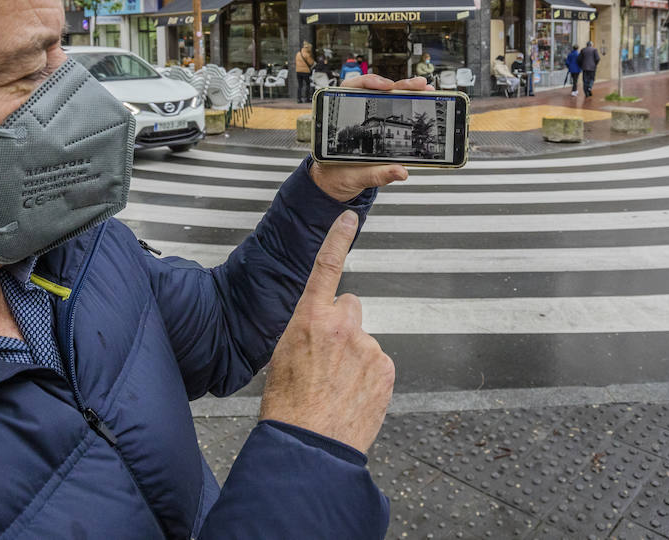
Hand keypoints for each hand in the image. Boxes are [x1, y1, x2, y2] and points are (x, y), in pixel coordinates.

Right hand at [259, 211, 393, 453]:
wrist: (308, 449)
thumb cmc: (288, 407)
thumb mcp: (282, 357)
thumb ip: (306, 332)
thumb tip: (318, 330)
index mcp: (310, 319)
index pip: (326, 267)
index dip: (338, 239)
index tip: (348, 219)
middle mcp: (343, 326)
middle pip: (350, 306)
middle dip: (343, 325)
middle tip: (328, 358)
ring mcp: (368, 347)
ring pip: (363, 340)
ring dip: (354, 356)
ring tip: (335, 387)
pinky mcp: (385, 368)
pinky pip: (377, 362)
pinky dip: (367, 376)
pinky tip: (350, 395)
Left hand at [309, 73, 430, 201]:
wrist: (334, 185)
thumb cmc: (335, 177)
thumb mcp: (354, 177)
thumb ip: (376, 174)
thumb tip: (399, 171)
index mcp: (340, 121)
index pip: (351, 89)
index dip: (370, 82)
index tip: (387, 86)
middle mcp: (353, 116)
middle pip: (376, 91)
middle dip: (399, 86)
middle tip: (418, 86)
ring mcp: (366, 121)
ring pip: (386, 98)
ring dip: (406, 92)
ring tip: (424, 91)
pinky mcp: (377, 128)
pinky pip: (391, 112)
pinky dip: (407, 105)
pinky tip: (420, 101)